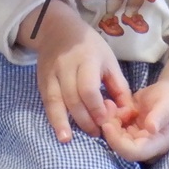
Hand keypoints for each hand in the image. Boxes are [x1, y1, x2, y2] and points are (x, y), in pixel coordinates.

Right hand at [27, 0, 131, 141]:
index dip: (96, 107)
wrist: (57, 29)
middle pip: (72, 97)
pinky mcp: (42, 80)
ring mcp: (51, 73)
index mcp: (87, 59)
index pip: (88, 88)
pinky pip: (46, 101)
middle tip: (95, 133)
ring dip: (62, 122)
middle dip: (84, 119)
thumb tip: (126, 113)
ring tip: (68, 139)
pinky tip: (59, 131)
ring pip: (55, 100)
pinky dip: (52, 117)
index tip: (105, 121)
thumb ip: (118, 86)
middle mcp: (66, 66)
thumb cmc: (90, 46)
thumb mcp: (109, 60)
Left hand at [100, 78, 168, 161]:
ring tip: (111, 103)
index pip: (134, 152)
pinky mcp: (128, 128)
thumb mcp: (168, 106)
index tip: (107, 125)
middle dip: (110, 129)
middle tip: (107, 109)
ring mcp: (135, 136)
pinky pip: (113, 126)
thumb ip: (160, 117)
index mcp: (156, 144)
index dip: (118, 143)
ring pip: (114, 135)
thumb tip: (151, 128)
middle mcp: (144, 144)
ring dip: (109, 120)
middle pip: (120, 145)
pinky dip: (110, 116)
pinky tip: (113, 103)